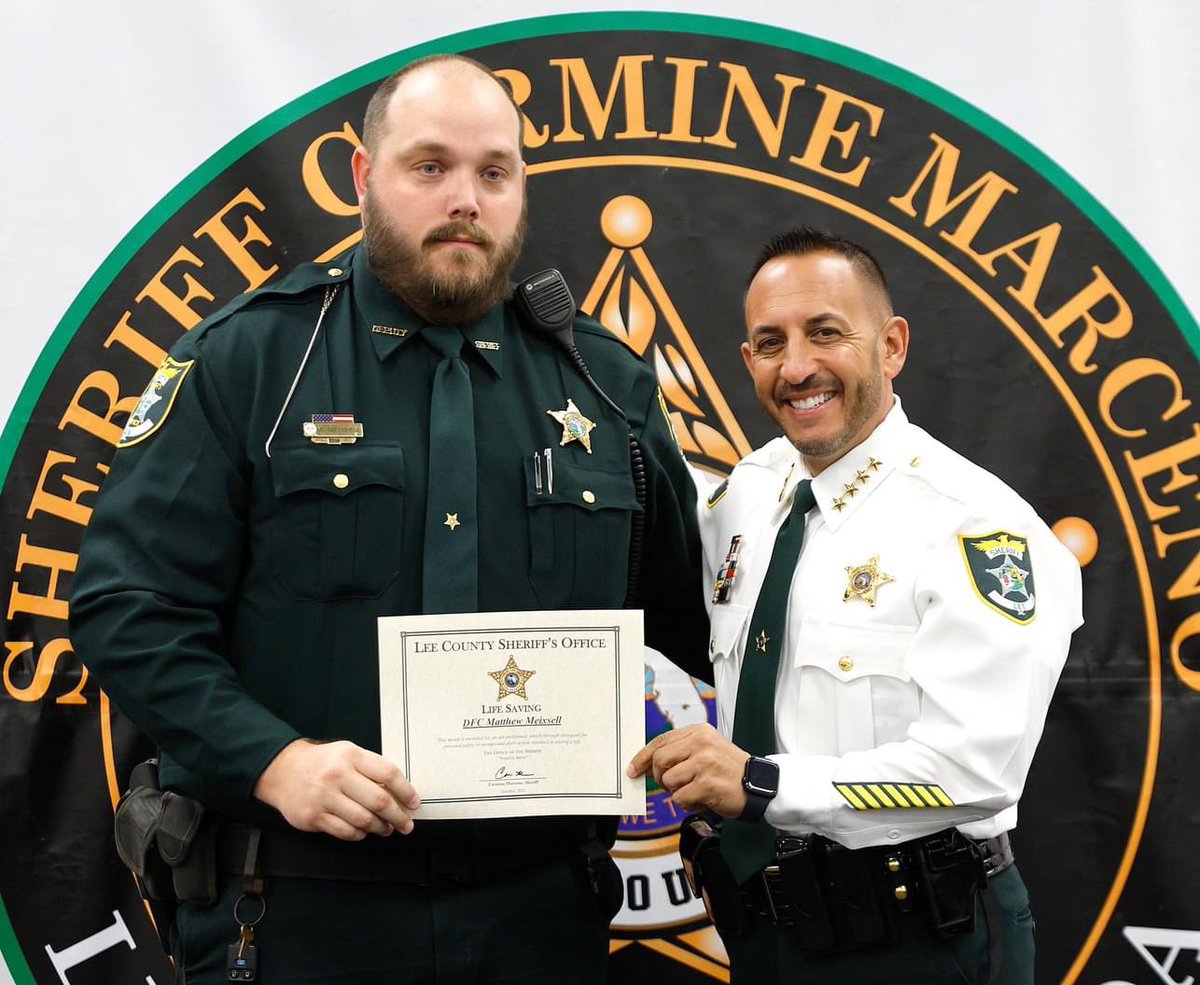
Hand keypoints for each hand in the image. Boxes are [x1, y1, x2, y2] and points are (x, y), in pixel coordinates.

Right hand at [253, 739, 420, 839]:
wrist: (283, 770)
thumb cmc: (324, 763)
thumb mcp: (348, 754)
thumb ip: (372, 770)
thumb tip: (400, 793)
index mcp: (351, 756)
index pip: (388, 774)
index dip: (406, 791)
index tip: (414, 803)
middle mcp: (338, 775)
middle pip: (379, 800)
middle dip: (398, 816)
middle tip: (406, 824)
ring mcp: (324, 797)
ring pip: (364, 820)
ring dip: (381, 828)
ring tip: (387, 828)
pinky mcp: (313, 817)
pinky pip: (345, 831)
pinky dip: (360, 834)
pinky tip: (364, 831)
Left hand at [627, 723, 749, 817]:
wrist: (759, 785)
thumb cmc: (730, 770)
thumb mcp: (707, 749)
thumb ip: (681, 751)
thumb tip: (646, 764)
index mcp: (699, 732)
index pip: (661, 741)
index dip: (642, 757)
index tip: (633, 769)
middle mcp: (701, 744)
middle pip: (659, 760)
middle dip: (659, 777)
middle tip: (670, 785)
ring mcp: (704, 763)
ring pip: (668, 781)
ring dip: (676, 792)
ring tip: (694, 791)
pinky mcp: (706, 784)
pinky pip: (680, 798)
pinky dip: (686, 804)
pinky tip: (701, 800)